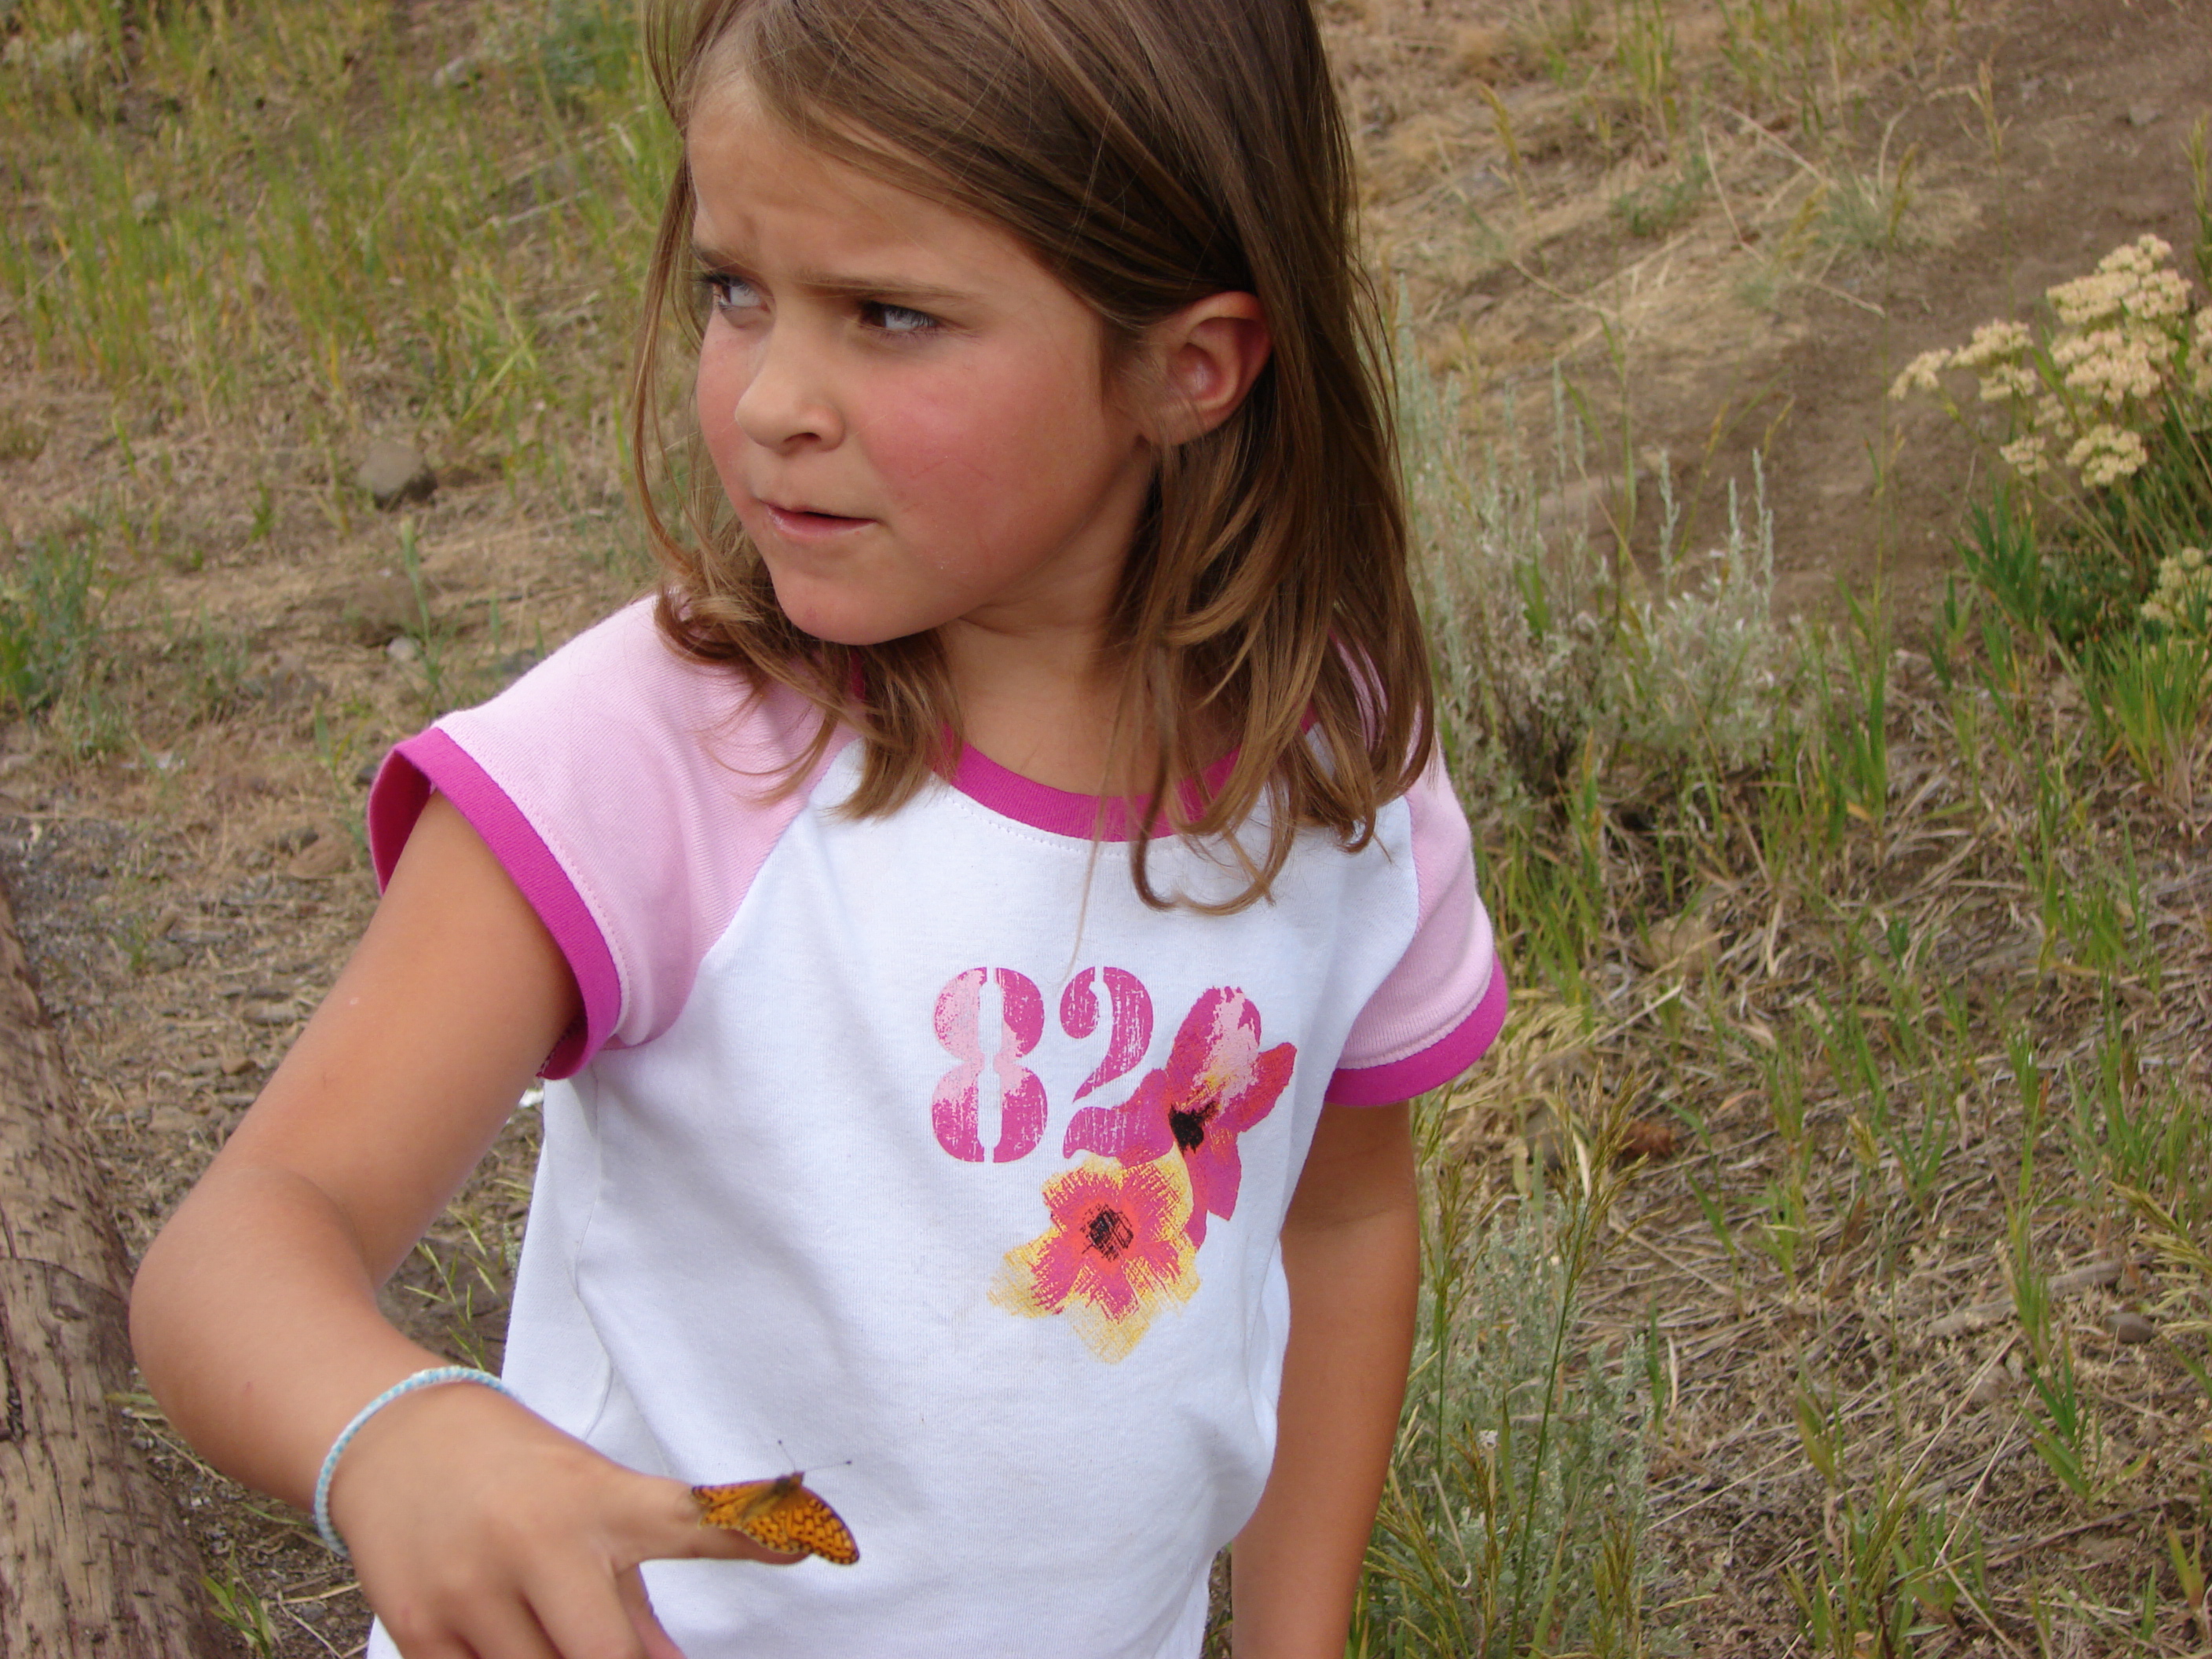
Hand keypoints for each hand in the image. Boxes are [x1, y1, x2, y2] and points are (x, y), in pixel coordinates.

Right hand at [328, 1382, 797, 1657]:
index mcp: (596, 1500)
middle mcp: (538, 1545)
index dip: (753, 1538)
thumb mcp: (588, 1500)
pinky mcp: (418, 1630)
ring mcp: (472, 1592)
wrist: (390, 1434)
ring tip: (555, 1624)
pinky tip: (507, 1638)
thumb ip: (635, 1598)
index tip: (807, 1545)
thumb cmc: (516, 1470)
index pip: (693, 1524)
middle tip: (631, 1648)